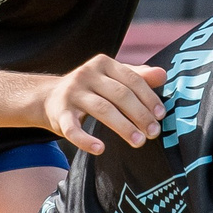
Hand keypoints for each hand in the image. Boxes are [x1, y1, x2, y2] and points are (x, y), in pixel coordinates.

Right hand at [38, 57, 165, 154]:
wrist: (49, 97)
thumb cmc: (90, 89)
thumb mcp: (112, 78)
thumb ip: (137, 76)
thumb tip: (163, 75)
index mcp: (103, 63)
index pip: (132, 79)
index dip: (149, 98)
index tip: (160, 115)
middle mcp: (86, 74)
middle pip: (120, 94)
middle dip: (140, 115)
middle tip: (153, 133)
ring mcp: (72, 93)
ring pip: (102, 109)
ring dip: (123, 127)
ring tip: (139, 142)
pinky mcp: (59, 113)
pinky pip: (73, 129)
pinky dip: (86, 140)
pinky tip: (100, 149)